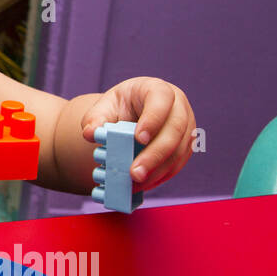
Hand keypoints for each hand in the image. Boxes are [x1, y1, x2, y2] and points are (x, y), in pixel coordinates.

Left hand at [81, 77, 195, 192]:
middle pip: (174, 130)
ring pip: (179, 151)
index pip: (161, 99)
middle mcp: (179, 107)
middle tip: (135, 173)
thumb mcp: (105, 106)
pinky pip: (177, 164)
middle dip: (155, 154)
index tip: (139, 138)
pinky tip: (143, 185)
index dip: (153, 119)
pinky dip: (160, 177)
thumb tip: (90, 133)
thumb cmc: (120, 106)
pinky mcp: (185, 147)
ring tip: (135, 184)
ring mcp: (186, 128)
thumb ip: (94, 118)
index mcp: (158, 90)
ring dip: (158, 171)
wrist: (132, 115)